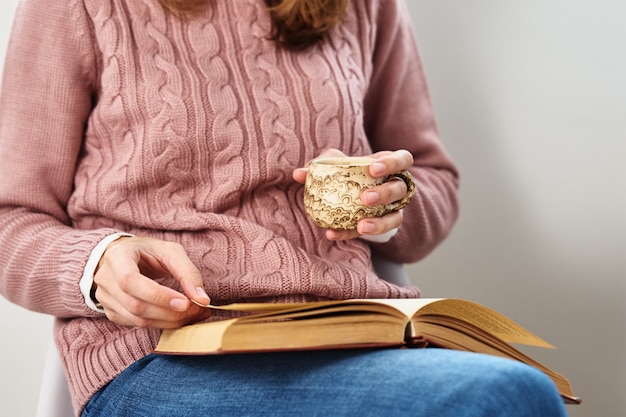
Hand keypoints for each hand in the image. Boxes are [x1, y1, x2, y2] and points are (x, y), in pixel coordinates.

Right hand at [93, 236, 211, 328]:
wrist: (125, 257)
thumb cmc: (148, 252)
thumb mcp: (170, 252)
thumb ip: (187, 272)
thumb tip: (202, 299)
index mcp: (117, 257)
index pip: (131, 281)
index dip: (158, 295)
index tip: (185, 302)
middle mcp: (106, 278)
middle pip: (135, 304)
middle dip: (170, 312)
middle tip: (197, 310)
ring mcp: (105, 298)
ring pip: (137, 319)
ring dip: (169, 321)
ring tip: (193, 314)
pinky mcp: (112, 312)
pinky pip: (137, 324)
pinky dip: (161, 324)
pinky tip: (178, 318)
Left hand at [293, 148, 412, 240]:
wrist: (352, 199)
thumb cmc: (346, 174)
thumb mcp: (334, 165)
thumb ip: (319, 166)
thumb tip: (299, 174)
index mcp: (390, 166)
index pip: (403, 160)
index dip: (393, 163)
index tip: (373, 169)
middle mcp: (397, 187)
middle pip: (401, 189)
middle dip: (385, 194)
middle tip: (365, 198)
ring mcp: (394, 210)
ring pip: (396, 217)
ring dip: (380, 223)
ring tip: (361, 225)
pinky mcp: (382, 228)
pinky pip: (373, 234)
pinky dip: (351, 234)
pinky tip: (333, 234)